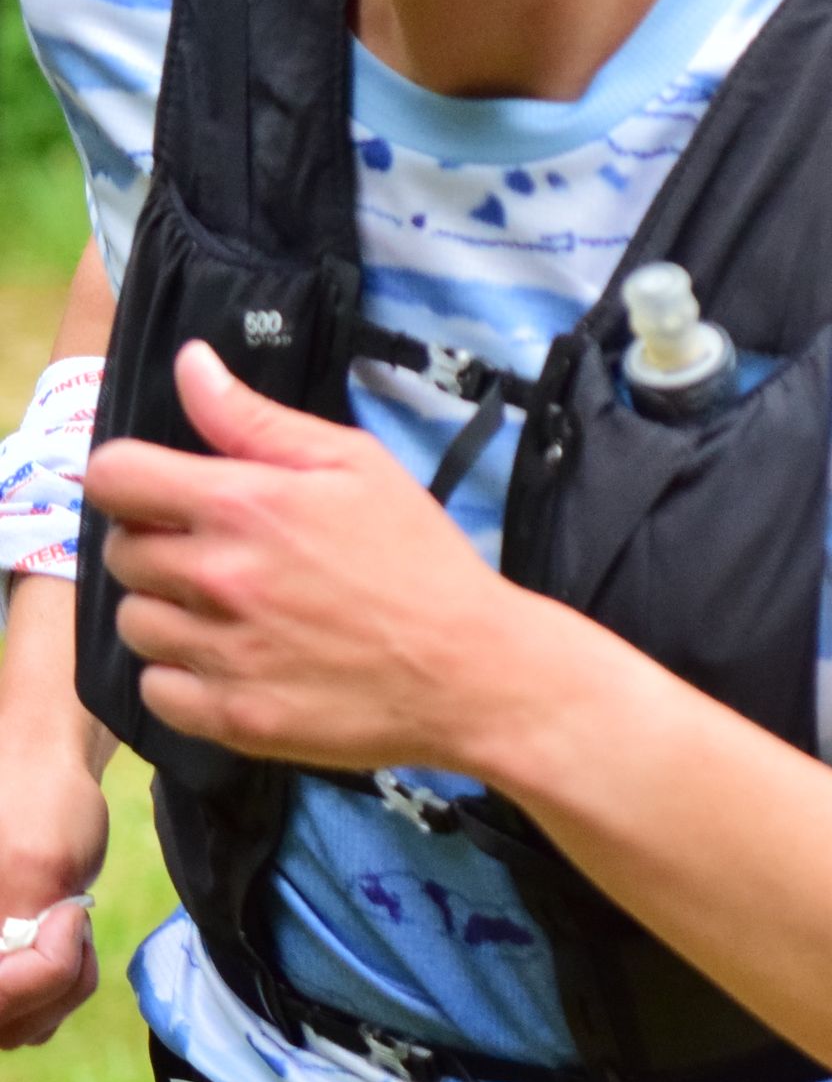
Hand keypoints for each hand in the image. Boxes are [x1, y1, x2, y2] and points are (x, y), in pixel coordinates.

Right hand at [0, 634, 109, 1048]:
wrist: (40, 775)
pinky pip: (30, 1020)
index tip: (71, 916)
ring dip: (63, 983)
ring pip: (20, 1029)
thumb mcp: (37, 864)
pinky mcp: (1, 973)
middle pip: (5, 1023)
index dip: (42, 971)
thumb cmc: (36, 802)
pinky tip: (69, 943)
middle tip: (74, 919)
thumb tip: (28, 971)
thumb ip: (25, 927)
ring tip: (69, 924)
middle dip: (55, 979)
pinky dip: (62, 988)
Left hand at [82, 341, 531, 776]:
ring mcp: (219, 653)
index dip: (132, 478)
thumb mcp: (356, 465)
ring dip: (170, 611)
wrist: (469, 669)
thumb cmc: (419, 558)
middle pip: (120, 552)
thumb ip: (256, 418)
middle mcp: (217, 578)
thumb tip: (189, 365)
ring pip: (134, 621)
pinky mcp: (228, 716)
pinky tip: (235, 661)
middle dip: (161, 544)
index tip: (165, 492)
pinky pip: (156, 688)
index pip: (113, 476)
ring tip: (234, 612)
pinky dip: (183, 675)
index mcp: (244, 505)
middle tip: (226, 555)